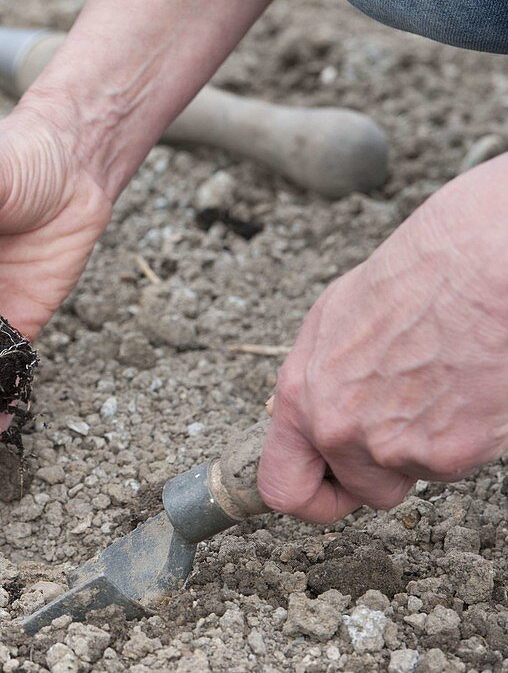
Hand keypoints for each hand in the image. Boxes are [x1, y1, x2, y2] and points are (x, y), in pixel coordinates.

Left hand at [257, 155, 507, 522]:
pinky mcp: (453, 455)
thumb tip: (300, 419)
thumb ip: (313, 383)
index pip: (282, 487)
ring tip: (441, 382)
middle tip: (407, 420)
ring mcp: (396, 448)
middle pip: (360, 491)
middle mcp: (340, 431)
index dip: (310, 498)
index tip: (330, 492)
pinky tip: (469, 385)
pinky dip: (466, 437)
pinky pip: (455, 465)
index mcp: (303, 398)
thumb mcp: (330, 321)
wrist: (481, 265)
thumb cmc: (413, 279)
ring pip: (413, 475)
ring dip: (427, 446)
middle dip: (382, 470)